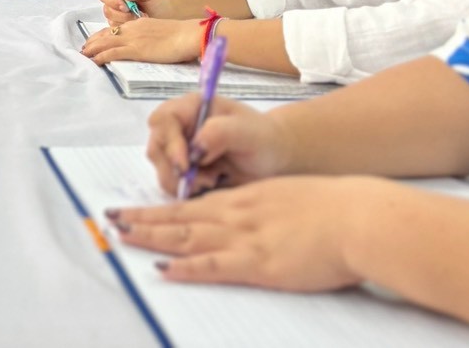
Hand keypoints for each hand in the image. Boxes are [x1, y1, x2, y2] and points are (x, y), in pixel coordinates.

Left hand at [81, 17, 196, 65]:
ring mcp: (133, 39)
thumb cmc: (181, 35)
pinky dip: (101, 57)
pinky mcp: (136, 49)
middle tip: (84, 50)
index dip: (101, 36)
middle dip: (92, 43)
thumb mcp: (161, 32)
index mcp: (139, 23)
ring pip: (105, 42)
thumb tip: (147, 46)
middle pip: (106, 34)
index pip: (115, 29)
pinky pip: (113, 53)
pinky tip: (94, 62)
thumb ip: (150, 37)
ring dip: (92, 50)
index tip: (93, 41)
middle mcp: (132, 29)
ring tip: (83, 56)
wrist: (189, 34)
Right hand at [100, 0, 182, 23]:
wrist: (165, 14)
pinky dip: (127, 29)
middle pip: (107, 9)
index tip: (124, 5)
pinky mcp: (120, 27)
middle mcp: (115, 3)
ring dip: (126, 21)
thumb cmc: (157, 2)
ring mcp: (117, 16)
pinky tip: (138, 24)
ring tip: (140, 18)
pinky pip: (117, 30)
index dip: (111, 0)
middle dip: (121, 14)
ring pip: (111, 21)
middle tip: (135, 14)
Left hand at [107, 176, 383, 291]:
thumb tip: (252, 219)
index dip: (160, 208)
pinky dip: (185, 268)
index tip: (134, 210)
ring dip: (151, 237)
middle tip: (110, 218)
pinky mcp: (258, 263)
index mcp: (244, 200)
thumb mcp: (288, 199)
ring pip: (186, 237)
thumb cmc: (333, 209)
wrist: (357, 216)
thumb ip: (264, 208)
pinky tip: (163, 270)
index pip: (192, 205)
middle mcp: (236, 215)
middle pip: (179, 218)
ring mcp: (244, 238)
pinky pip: (213, 266)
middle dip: (142, 219)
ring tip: (121, 235)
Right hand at [143, 93, 290, 193]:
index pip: (164, 119)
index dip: (169, 142)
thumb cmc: (263, 139)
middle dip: (176, 169)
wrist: (273, 159)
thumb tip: (195, 146)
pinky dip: (187, 191)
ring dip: (183, 182)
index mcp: (192, 107)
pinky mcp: (182, 171)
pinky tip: (210, 186)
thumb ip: (221, 132)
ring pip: (162, 169)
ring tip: (212, 181)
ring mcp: (178, 149)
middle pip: (157, 147)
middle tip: (206, 180)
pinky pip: (172, 184)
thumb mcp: (248, 132)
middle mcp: (179, 126)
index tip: (186, 165)